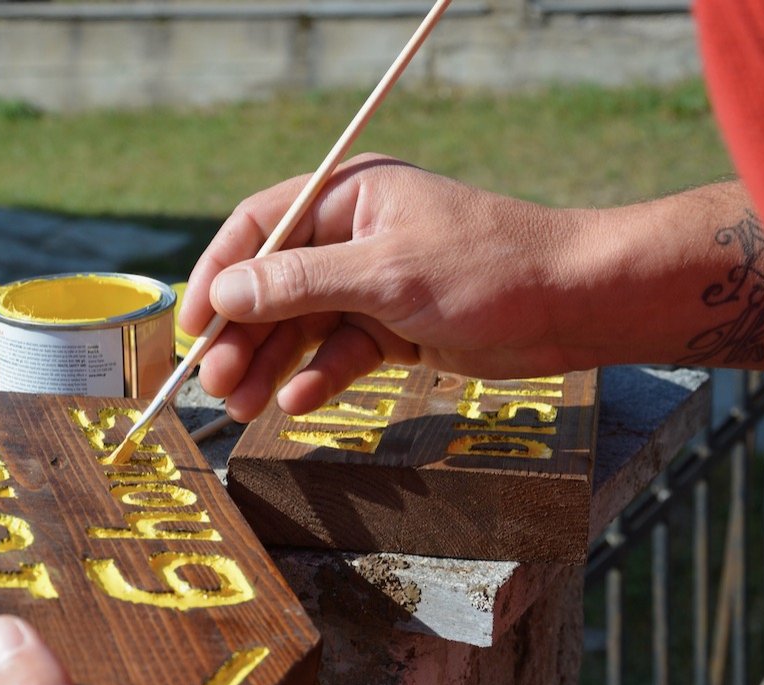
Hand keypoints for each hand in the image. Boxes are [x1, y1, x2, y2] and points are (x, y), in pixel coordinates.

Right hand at [180, 154, 599, 421]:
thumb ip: (301, 284)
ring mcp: (372, 283)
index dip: (219, 274)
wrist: (572, 305)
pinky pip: (339, 351)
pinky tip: (294, 402)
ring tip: (237, 408)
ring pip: (302, 325)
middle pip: (274, 285)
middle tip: (212, 384)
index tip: (192, 326)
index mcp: (348, 196)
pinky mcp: (393, 326)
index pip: (259, 228)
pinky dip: (318, 375)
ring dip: (269, 365)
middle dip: (241, 335)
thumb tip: (225, 290)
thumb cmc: (487, 269)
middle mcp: (353, 235)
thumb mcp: (386, 274)